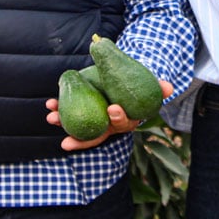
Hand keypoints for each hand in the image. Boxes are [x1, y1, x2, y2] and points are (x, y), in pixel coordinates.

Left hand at [46, 80, 173, 150]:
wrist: (125, 79)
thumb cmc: (138, 85)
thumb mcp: (149, 85)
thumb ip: (159, 87)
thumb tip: (168, 87)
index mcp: (126, 121)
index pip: (122, 124)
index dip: (117, 119)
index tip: (112, 108)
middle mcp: (109, 125)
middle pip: (96, 134)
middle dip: (81, 139)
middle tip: (67, 139)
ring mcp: (95, 119)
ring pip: (79, 126)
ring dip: (64, 123)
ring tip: (51, 117)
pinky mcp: (84, 110)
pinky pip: (70, 114)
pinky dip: (59, 110)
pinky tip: (49, 105)